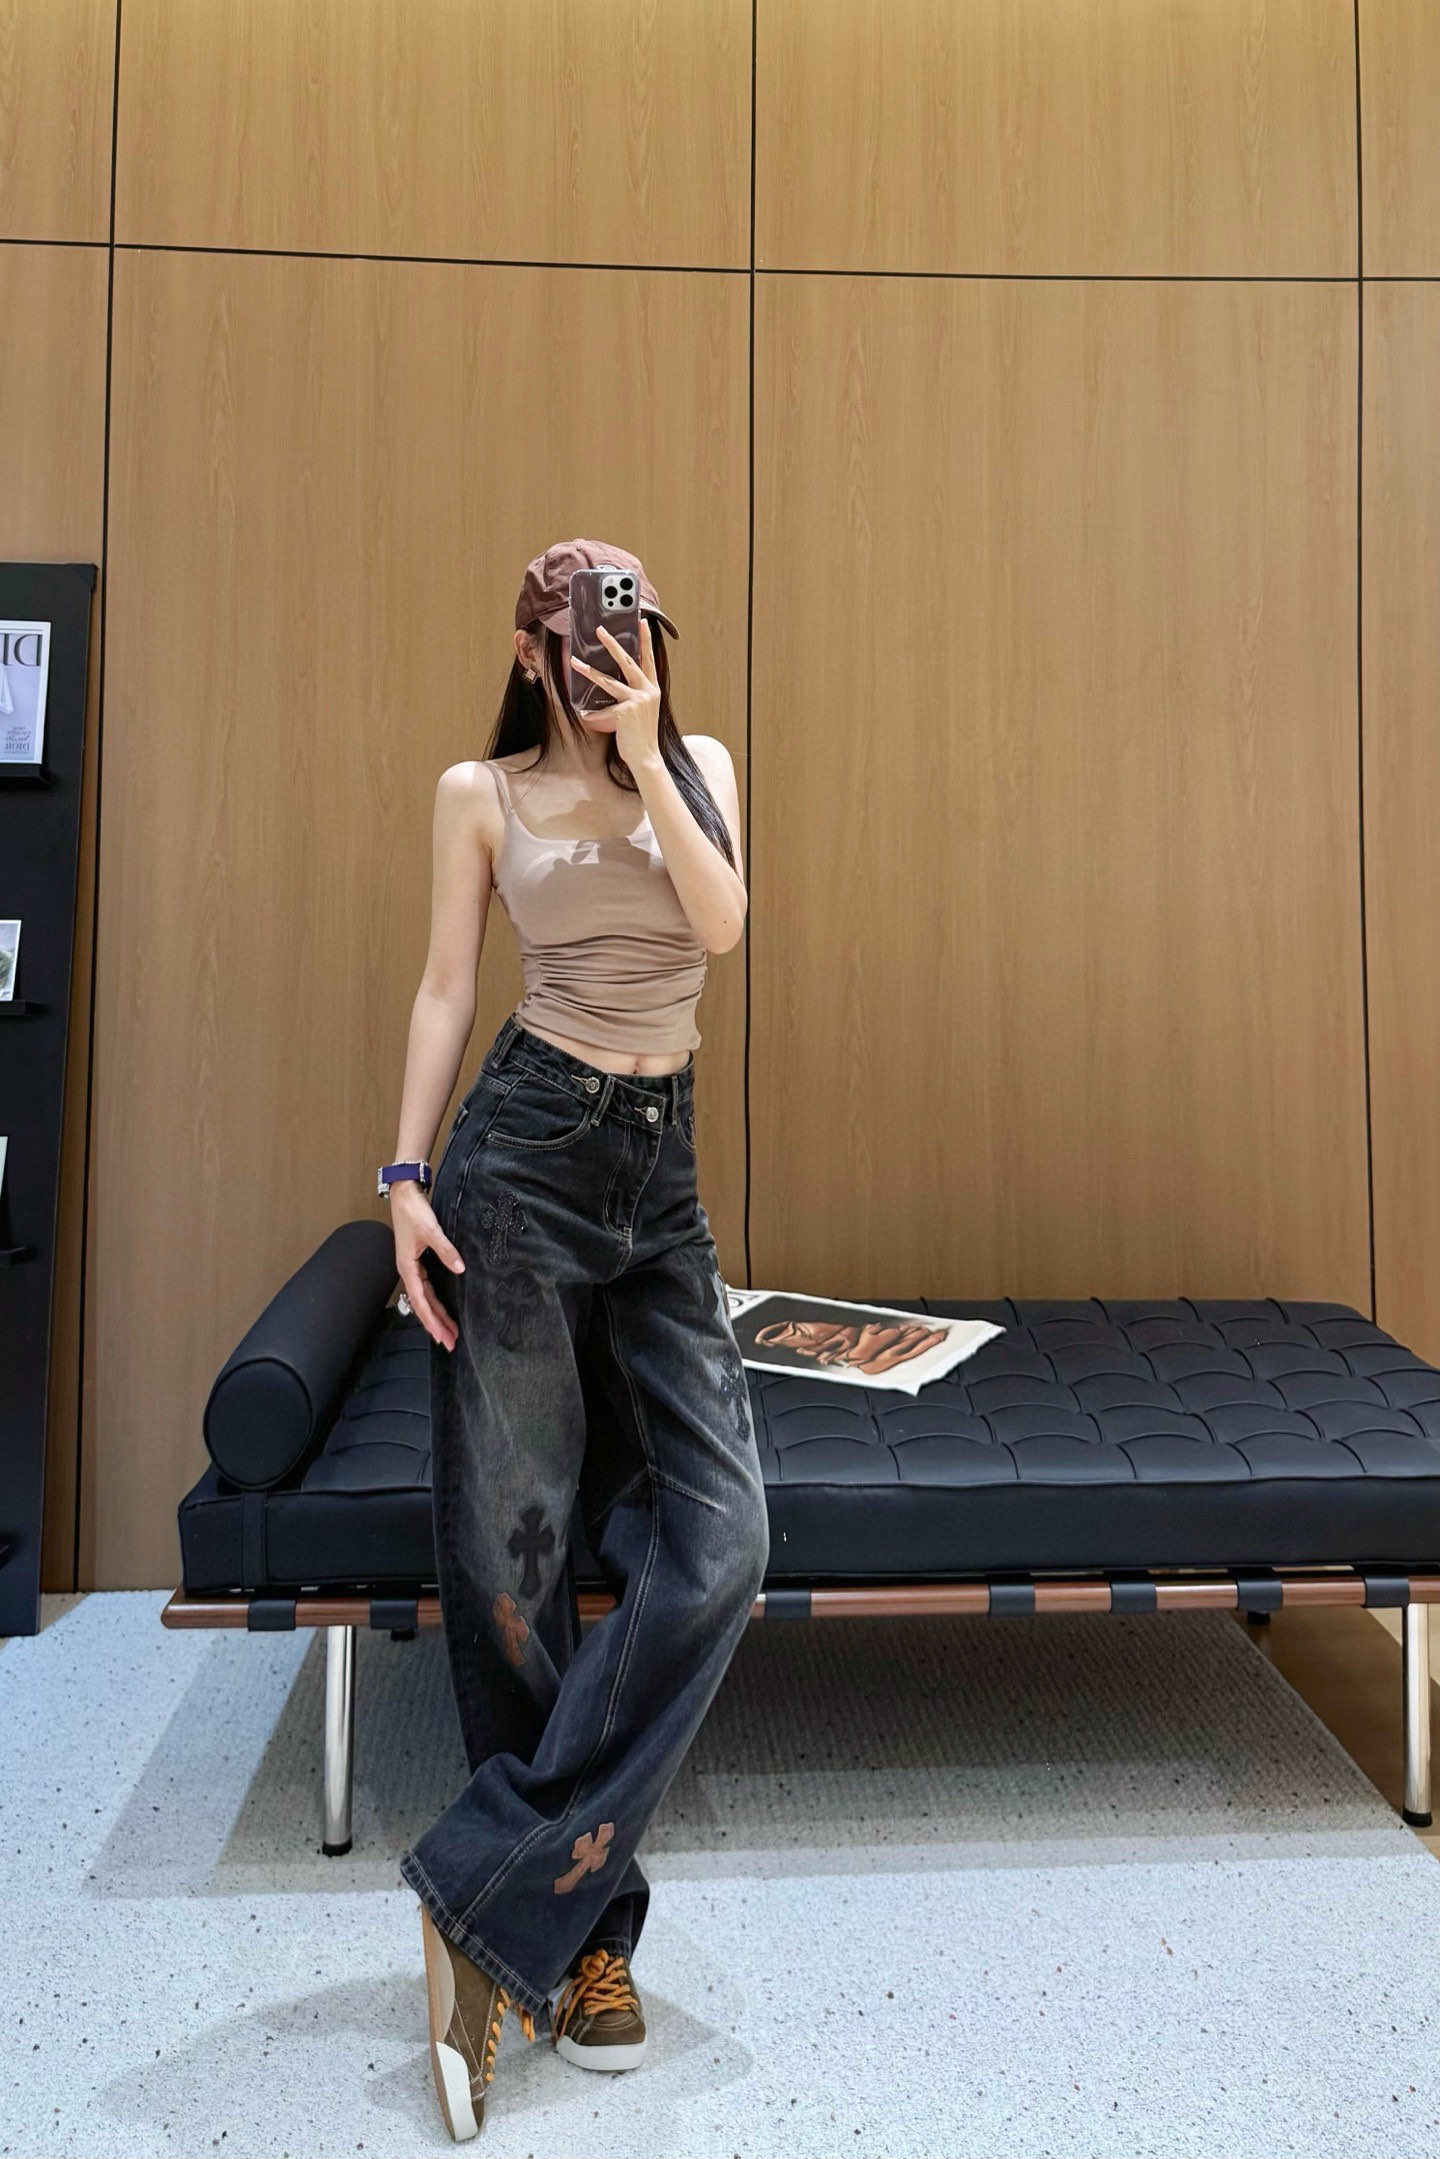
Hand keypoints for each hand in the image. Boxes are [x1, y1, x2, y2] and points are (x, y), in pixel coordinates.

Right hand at [391, 1182, 463, 1351]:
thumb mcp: (431, 1231)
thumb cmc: (412, 1211)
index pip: (421, 1301)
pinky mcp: (418, 1261)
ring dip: (437, 1315)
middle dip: (436, 1324)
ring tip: (449, 1332)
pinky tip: (442, 1309)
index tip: (441, 1336)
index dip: (431, 1320)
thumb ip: (446, 1250)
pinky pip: (427, 1288)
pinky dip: (435, 1301)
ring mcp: (413, 1267)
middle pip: (424, 1304)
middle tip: (449, 1343)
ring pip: (426, 1298)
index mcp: (407, 1267)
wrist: (405, 1195)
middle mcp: (409, 1270)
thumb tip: (459, 1268)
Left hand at [568, 618, 661, 768]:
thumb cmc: (641, 735)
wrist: (647, 757)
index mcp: (653, 689)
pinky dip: (592, 715)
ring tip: (574, 661)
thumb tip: (610, 686)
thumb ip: (631, 696)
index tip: (642, 623)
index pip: (649, 660)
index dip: (645, 641)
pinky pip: (602, 710)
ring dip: (589, 671)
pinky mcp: (626, 712)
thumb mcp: (640, 712)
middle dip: (612, 644)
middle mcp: (647, 691)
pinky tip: (585, 716)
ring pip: (608, 681)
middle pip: (628, 662)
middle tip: (600, 630)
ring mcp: (637, 701)